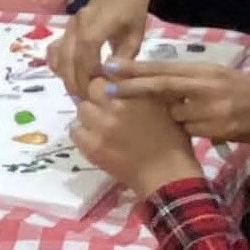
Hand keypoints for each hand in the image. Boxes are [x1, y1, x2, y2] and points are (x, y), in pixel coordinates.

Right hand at [47, 0, 151, 97]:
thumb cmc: (133, 9)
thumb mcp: (135, 35)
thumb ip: (124, 57)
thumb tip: (113, 79)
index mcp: (94, 26)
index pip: (84, 58)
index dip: (87, 78)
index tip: (94, 94)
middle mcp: (77, 25)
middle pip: (67, 59)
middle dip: (74, 82)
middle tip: (83, 100)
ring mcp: (70, 25)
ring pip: (59, 54)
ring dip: (65, 75)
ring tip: (77, 92)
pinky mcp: (68, 27)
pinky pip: (57, 47)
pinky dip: (59, 63)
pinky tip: (69, 75)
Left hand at [71, 78, 201, 196]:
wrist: (168, 176)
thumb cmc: (174, 141)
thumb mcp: (166, 106)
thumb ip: (146, 89)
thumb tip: (127, 77)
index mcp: (138, 92)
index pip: (111, 73)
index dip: (111, 81)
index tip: (115, 88)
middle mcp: (117, 105)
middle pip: (93, 87)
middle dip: (99, 95)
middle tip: (109, 107)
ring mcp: (102, 126)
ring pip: (82, 108)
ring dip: (91, 113)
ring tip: (103, 124)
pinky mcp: (92, 146)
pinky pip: (75, 130)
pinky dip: (84, 132)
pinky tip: (97, 138)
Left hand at [100, 60, 249, 142]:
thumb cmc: (245, 89)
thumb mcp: (217, 76)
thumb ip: (189, 80)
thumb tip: (156, 81)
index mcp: (203, 71)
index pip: (163, 69)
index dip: (135, 69)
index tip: (109, 67)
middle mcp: (205, 86)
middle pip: (161, 88)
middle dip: (132, 89)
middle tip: (105, 89)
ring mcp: (212, 109)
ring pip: (176, 117)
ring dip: (177, 120)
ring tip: (196, 118)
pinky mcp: (219, 129)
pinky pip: (194, 133)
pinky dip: (196, 132)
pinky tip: (211, 128)